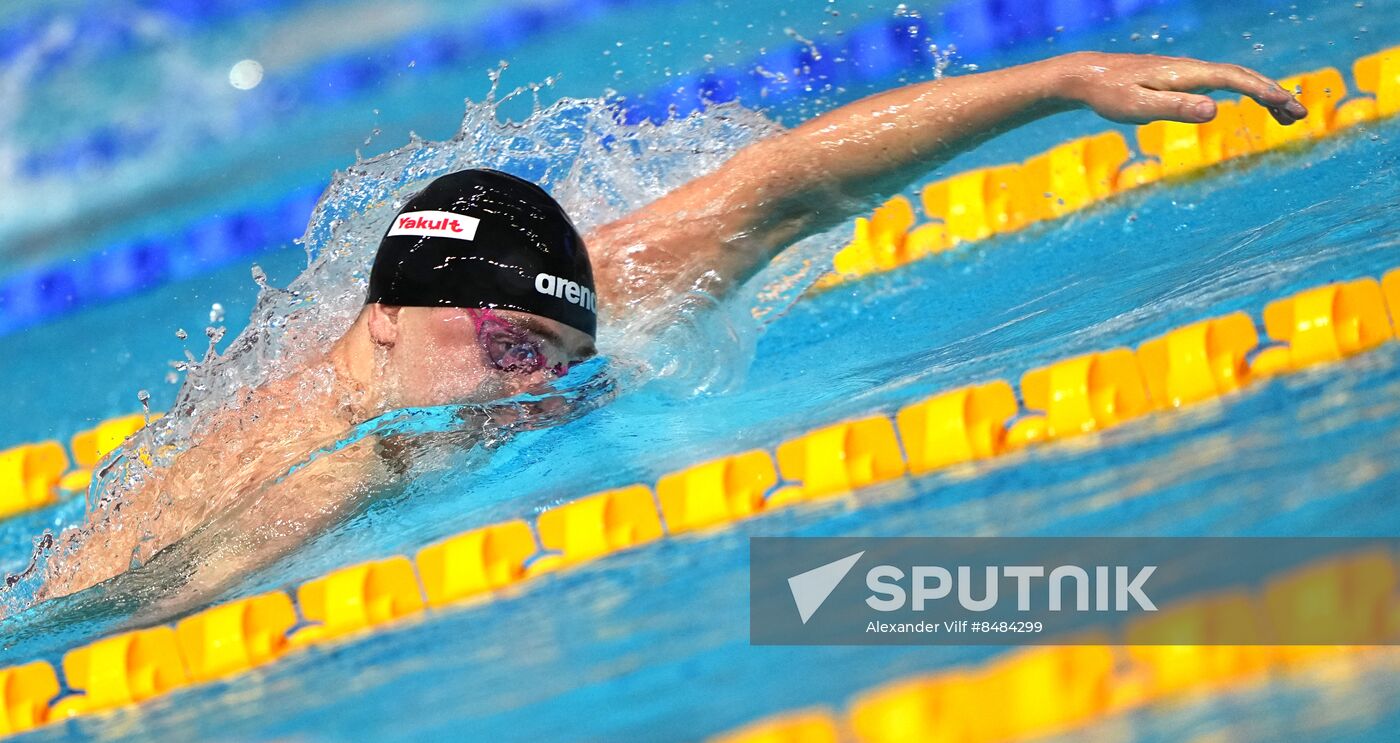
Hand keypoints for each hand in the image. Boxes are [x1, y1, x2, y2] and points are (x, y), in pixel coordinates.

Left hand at [1052, 51, 1307, 125]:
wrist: (1088, 76)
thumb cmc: (1110, 95)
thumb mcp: (1139, 108)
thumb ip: (1176, 109)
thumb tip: (1214, 110)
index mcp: (1186, 74)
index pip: (1235, 80)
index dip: (1264, 92)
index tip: (1288, 105)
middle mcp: (1192, 68)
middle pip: (1243, 77)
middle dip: (1274, 94)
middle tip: (1300, 115)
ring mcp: (1187, 72)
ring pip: (1234, 79)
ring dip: (1263, 93)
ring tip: (1286, 115)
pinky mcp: (1180, 78)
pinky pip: (1221, 82)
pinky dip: (1243, 91)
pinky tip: (1250, 103)